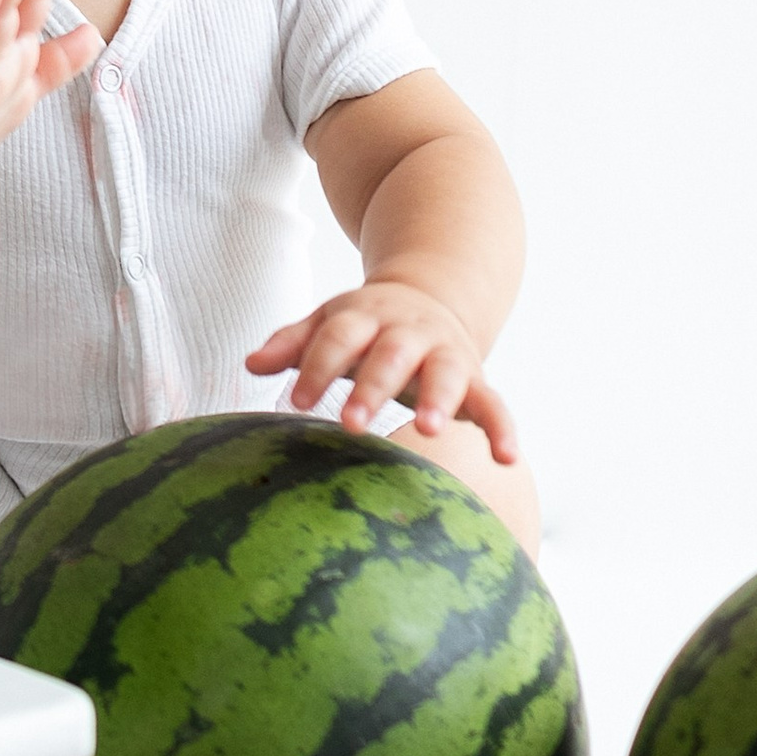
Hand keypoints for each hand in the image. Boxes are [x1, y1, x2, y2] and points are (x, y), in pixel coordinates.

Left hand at [245, 277, 519, 463]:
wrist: (431, 296)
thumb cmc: (365, 324)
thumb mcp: (328, 322)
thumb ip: (293, 343)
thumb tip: (250, 364)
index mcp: (365, 317)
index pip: (338, 338)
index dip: (318, 367)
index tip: (295, 401)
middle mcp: (408, 333)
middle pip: (390, 355)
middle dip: (372, 388)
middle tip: (350, 424)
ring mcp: (446, 354)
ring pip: (444, 373)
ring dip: (437, 400)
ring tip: (427, 429)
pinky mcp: (476, 380)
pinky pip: (494, 404)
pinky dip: (503, 430)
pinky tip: (506, 459)